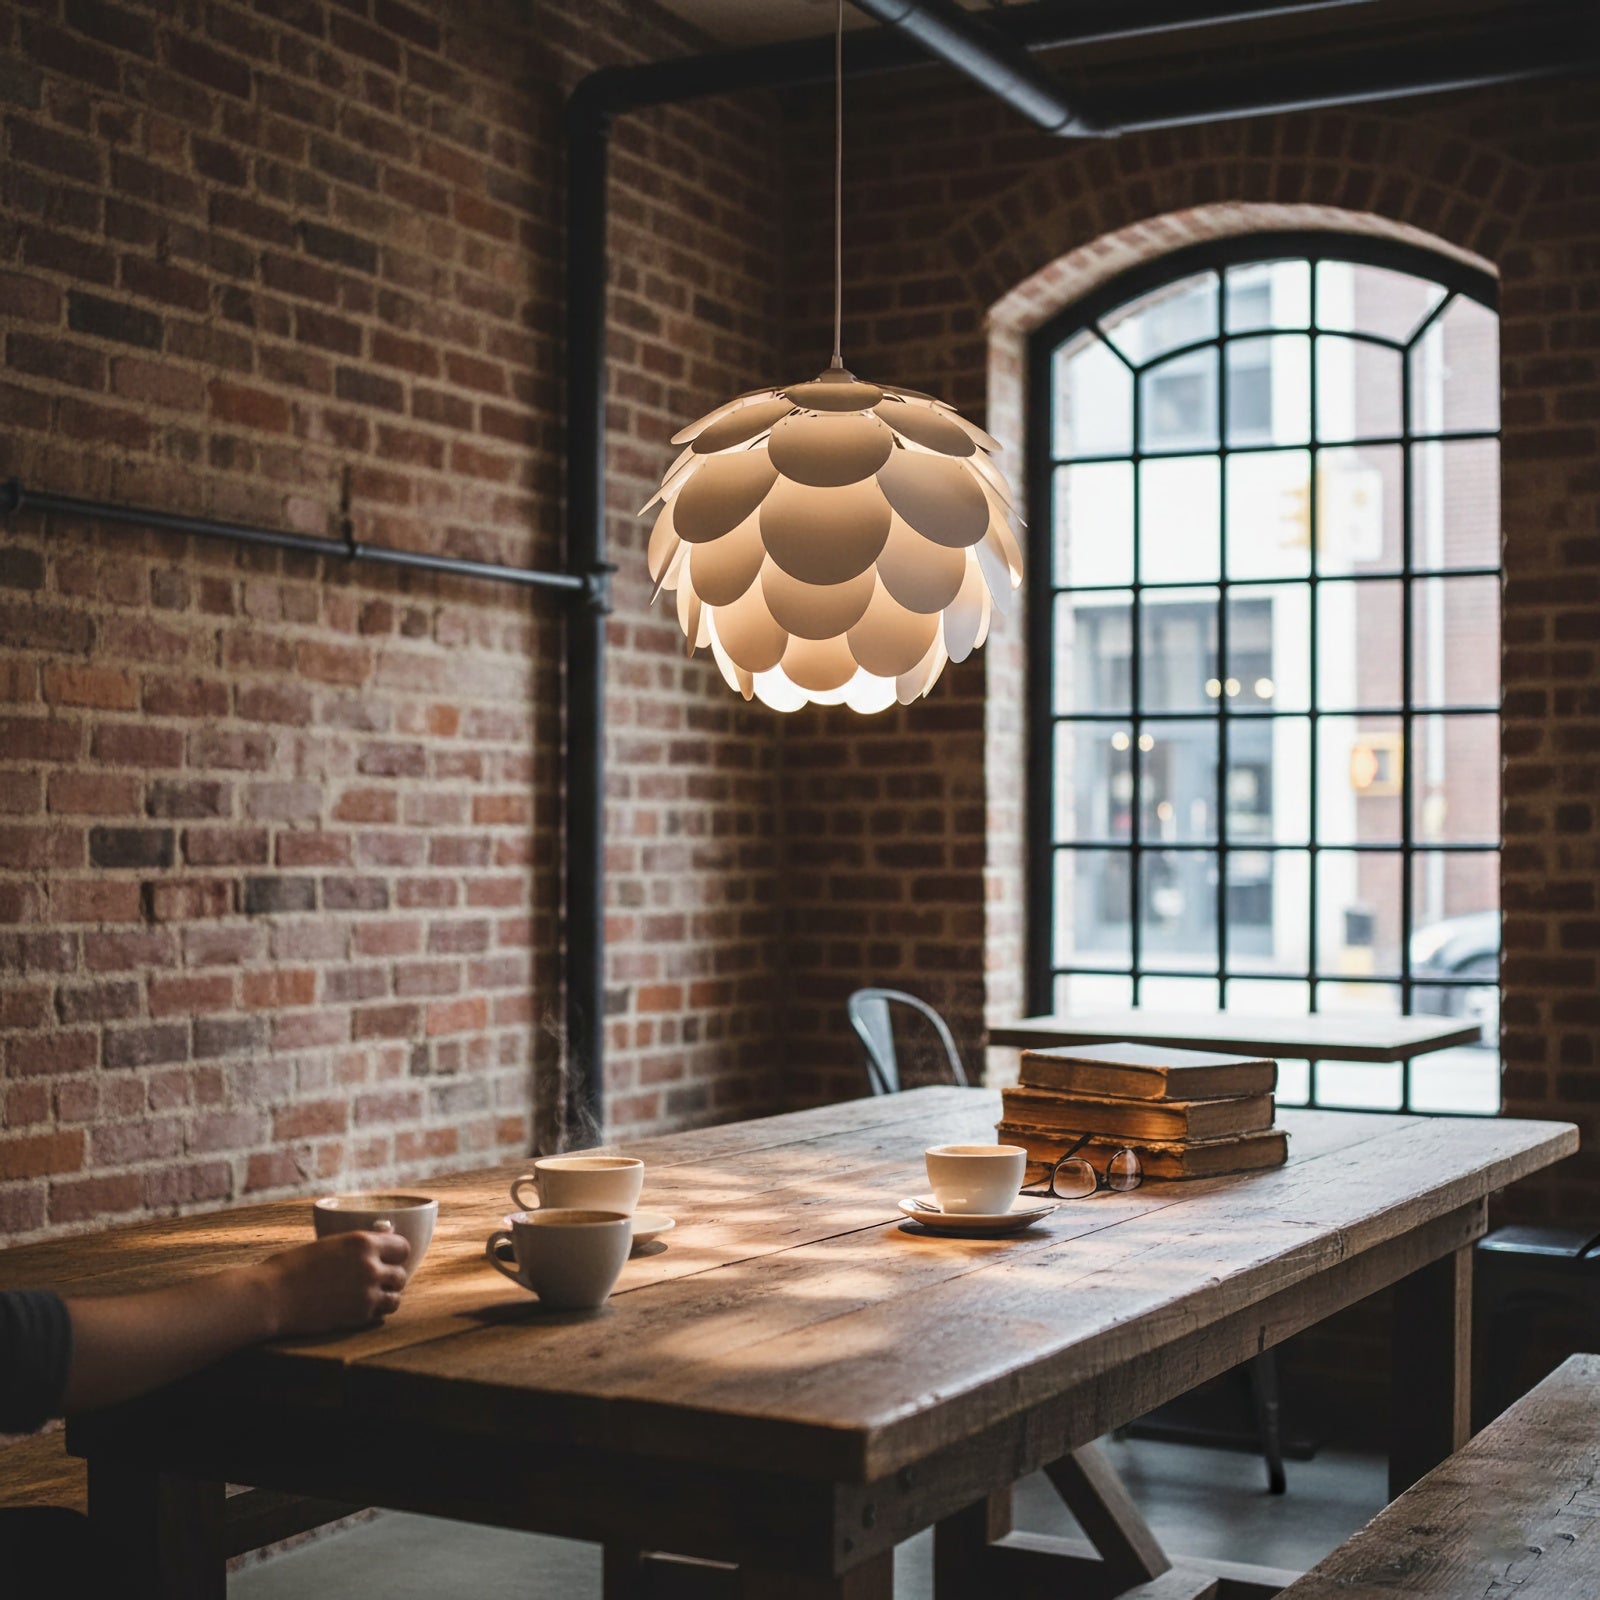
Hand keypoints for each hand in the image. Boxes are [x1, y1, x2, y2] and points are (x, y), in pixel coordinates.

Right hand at [257, 1231, 411, 1336]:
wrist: (273, 1295)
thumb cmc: (293, 1266)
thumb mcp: (330, 1244)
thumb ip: (359, 1244)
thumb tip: (386, 1235)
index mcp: (362, 1242)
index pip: (403, 1247)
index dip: (397, 1254)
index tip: (389, 1259)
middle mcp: (370, 1266)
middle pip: (401, 1274)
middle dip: (391, 1277)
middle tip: (378, 1281)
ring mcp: (367, 1292)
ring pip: (396, 1296)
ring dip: (387, 1296)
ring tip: (373, 1296)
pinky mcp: (359, 1315)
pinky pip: (381, 1314)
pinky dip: (376, 1312)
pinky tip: (363, 1308)